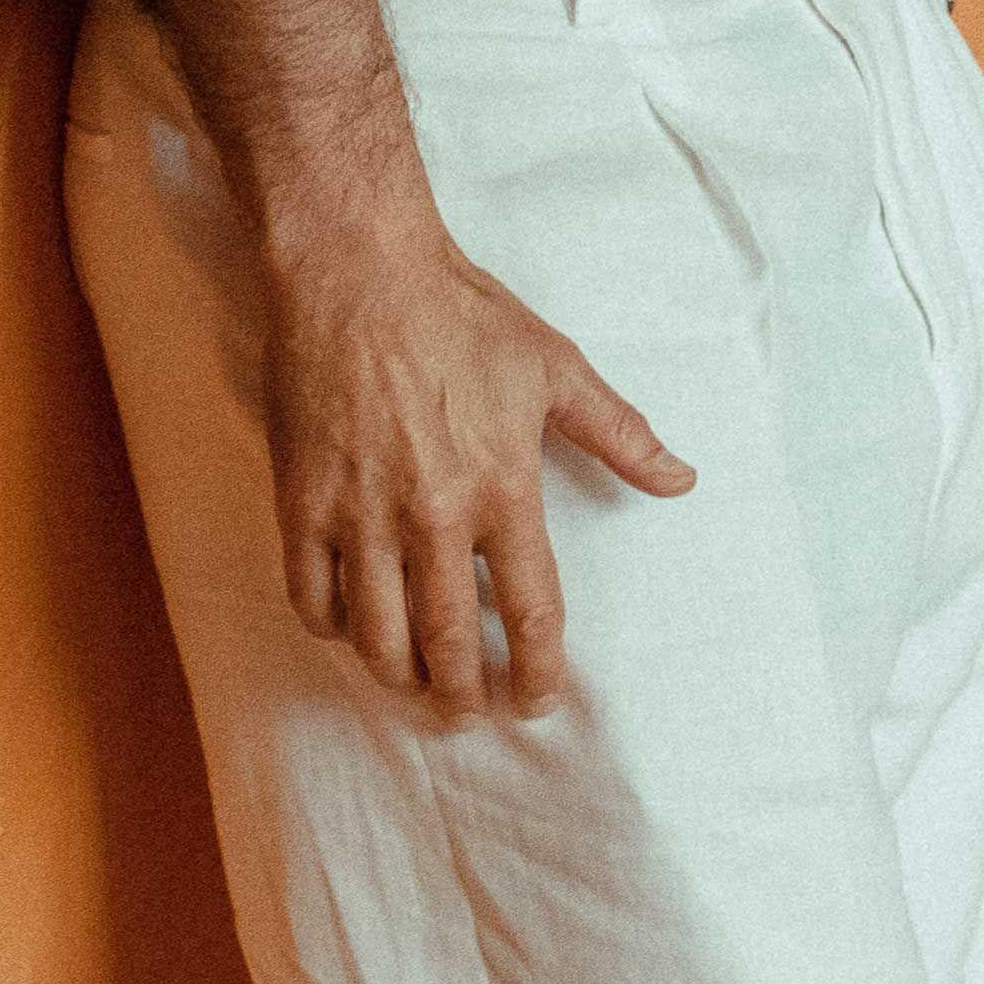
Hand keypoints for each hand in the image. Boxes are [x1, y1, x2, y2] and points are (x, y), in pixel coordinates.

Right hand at [139, 0, 692, 706]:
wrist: (355, 269)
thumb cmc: (460, 313)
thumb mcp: (555, 367)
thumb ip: (620, 434)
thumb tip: (682, 480)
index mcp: (503, 487)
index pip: (529, 610)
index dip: (537, 672)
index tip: (537, 703)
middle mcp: (432, 515)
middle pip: (448, 644)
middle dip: (463, 697)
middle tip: (471, 715)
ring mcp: (361, 514)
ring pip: (377, 635)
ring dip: (400, 675)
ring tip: (416, 686)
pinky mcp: (302, 502)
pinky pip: (311, 596)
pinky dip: (333, 628)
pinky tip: (352, 628)